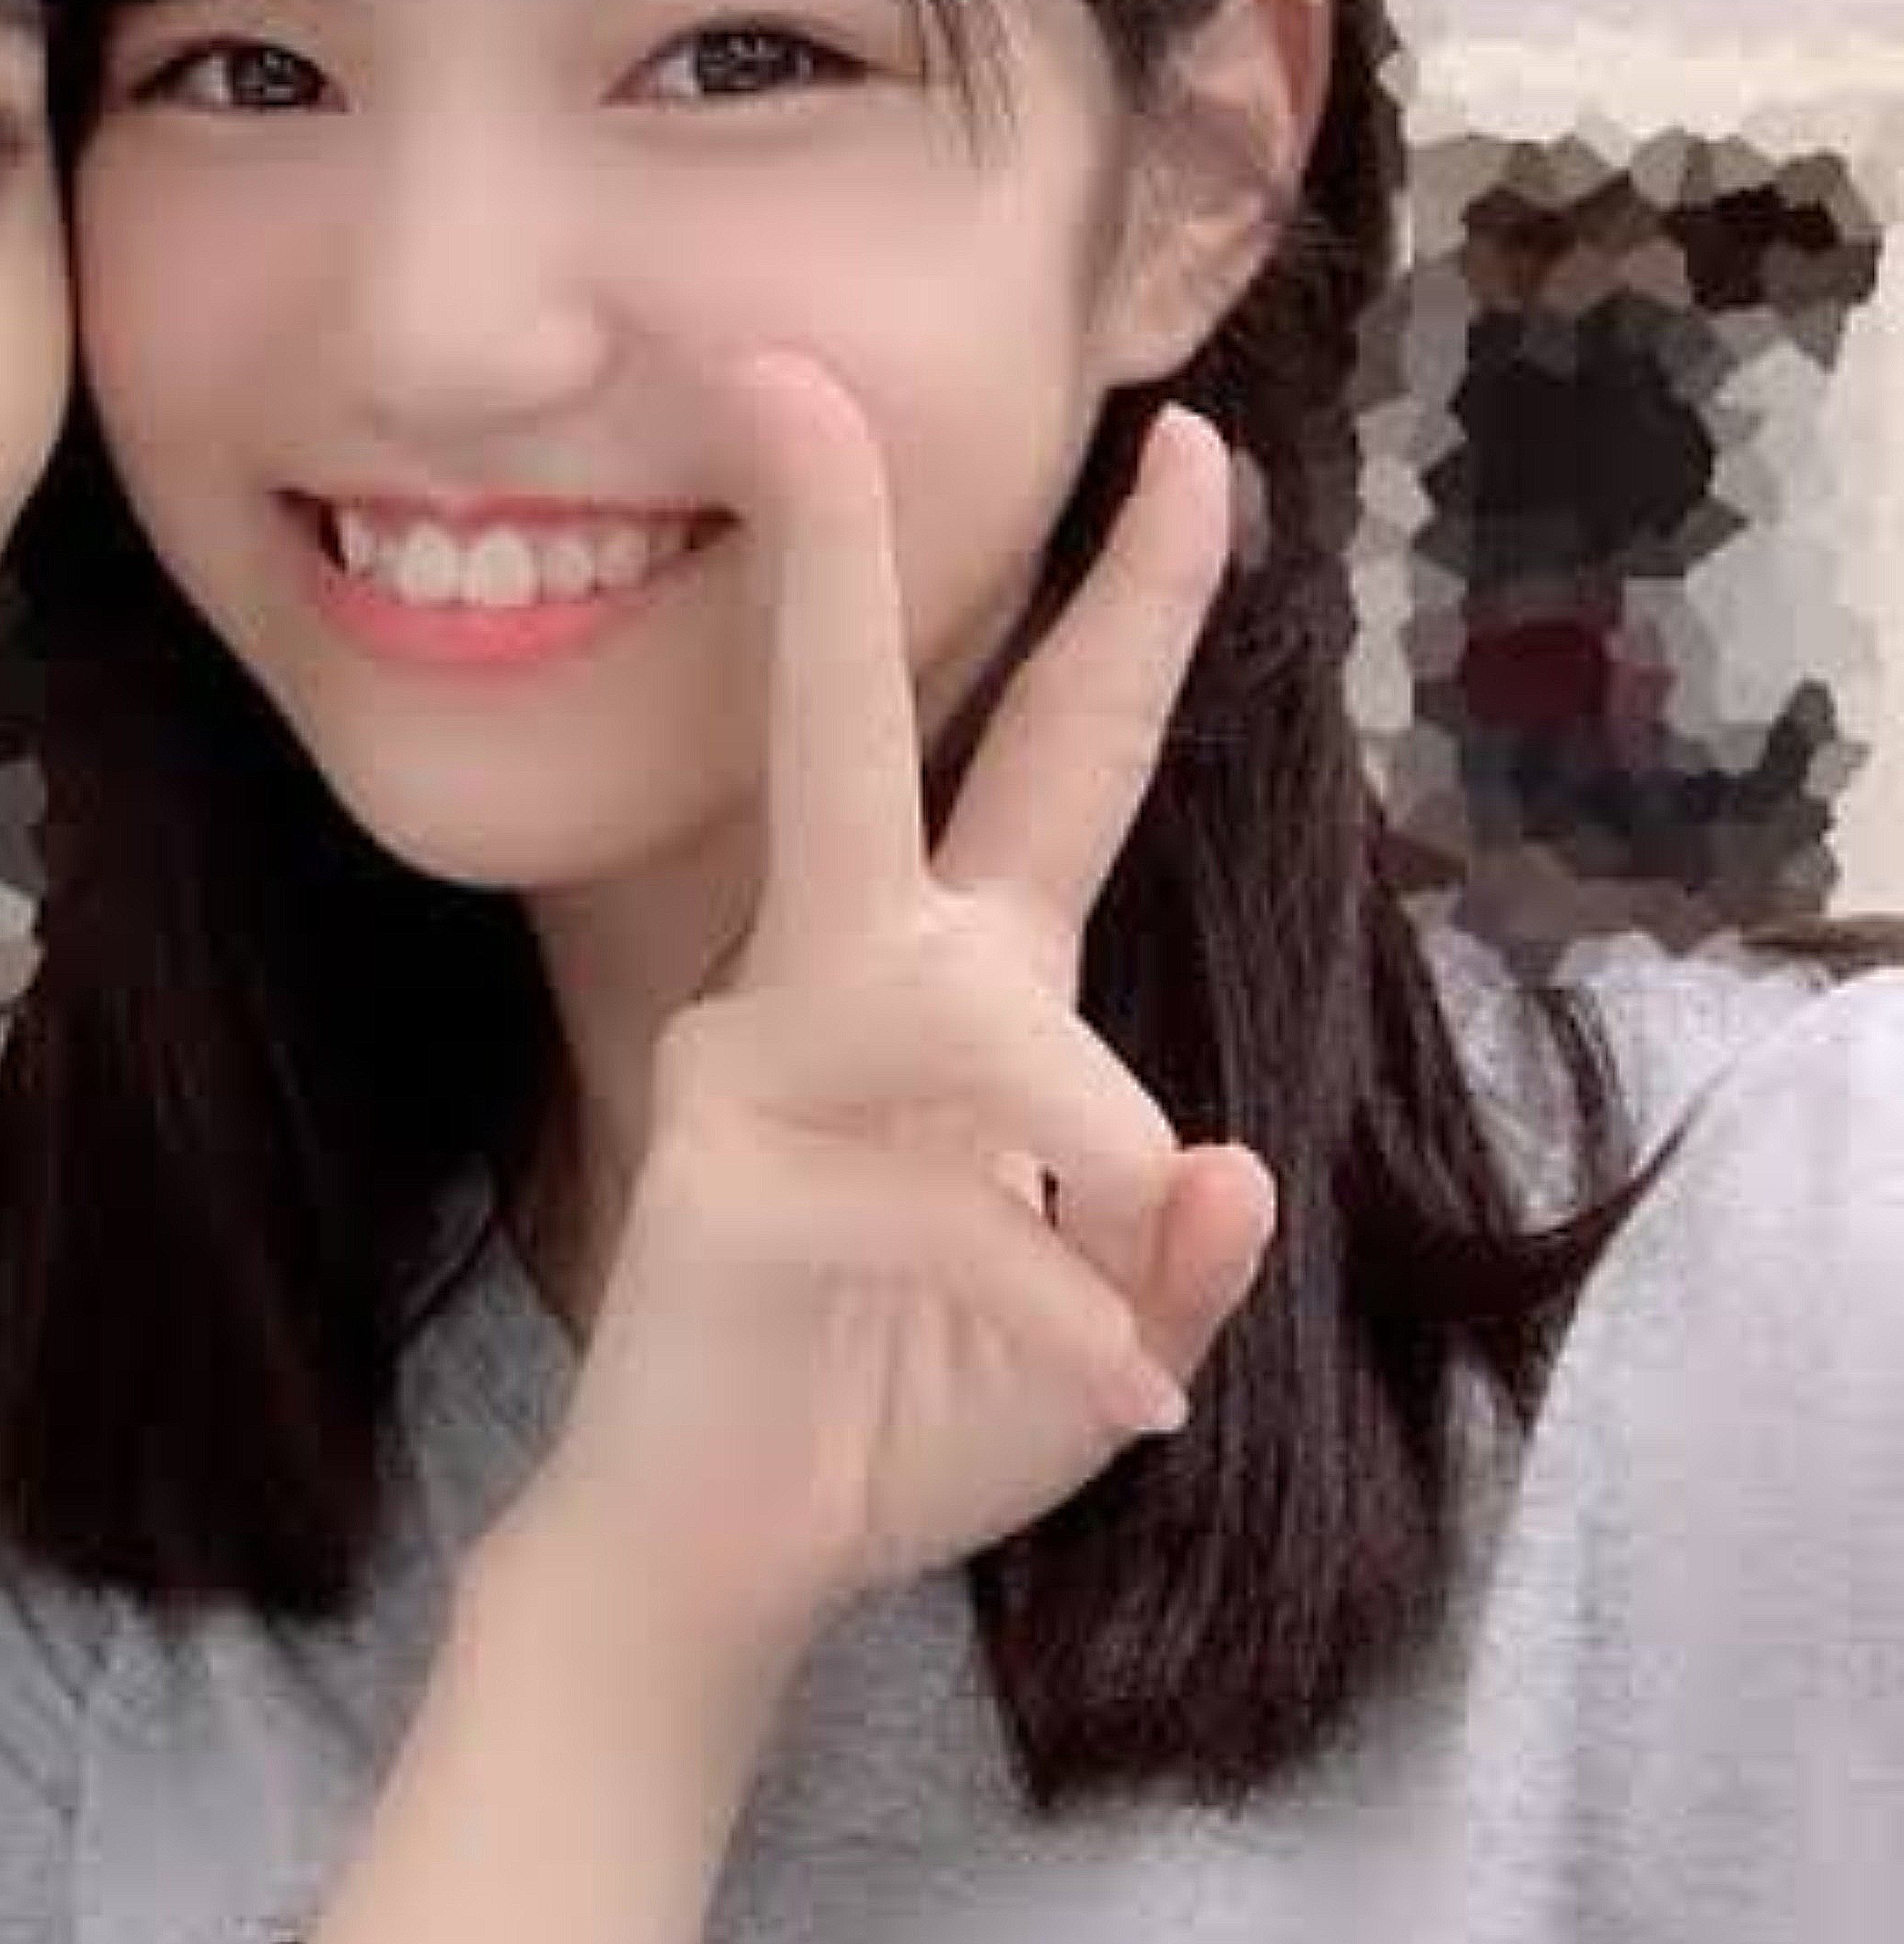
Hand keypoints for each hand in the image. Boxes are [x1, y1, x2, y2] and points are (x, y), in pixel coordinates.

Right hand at [517, 355, 1279, 1670]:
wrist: (716, 1557)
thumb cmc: (895, 1413)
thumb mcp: (1102, 1343)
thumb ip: (1173, 1261)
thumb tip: (1227, 1166)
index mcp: (942, 989)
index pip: (1043, 761)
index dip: (1124, 611)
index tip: (1189, 451)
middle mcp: (830, 986)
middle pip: (841, 734)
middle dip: (829, 558)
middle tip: (789, 386)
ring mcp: (749, 1070)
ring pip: (967, 1015)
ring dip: (1087, 1153)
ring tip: (1135, 1321)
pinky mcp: (717, 1180)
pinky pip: (946, 1211)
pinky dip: (1062, 1322)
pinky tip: (1112, 1404)